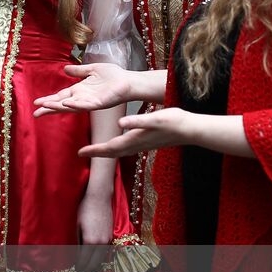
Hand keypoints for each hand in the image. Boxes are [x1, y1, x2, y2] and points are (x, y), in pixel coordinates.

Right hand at [34, 63, 134, 115]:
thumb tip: (65, 69)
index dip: (49, 100)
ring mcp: (90, 101)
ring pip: (71, 106)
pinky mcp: (99, 103)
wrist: (128, 80)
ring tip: (45, 106)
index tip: (36, 103)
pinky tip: (66, 104)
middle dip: (48, 108)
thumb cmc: (113, 75)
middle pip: (61, 104)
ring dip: (58, 107)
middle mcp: (82, 98)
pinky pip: (85, 105)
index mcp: (79, 90)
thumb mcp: (91, 70)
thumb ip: (78, 71)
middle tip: (35, 113)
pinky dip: (76, 105)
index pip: (60, 96)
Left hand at [75, 192, 113, 271]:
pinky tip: (95, 257)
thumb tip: (72, 252)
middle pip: (95, 262)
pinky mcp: (111, 235)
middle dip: (88, 269)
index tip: (75, 271)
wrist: (99, 196)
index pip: (85, 260)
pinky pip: (106, 251)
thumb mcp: (75, 225)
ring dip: (95, 264)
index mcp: (90, 241)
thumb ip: (75, 240)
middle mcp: (101, 242)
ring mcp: (108, 239)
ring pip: (102, 258)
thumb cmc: (84, 208)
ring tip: (87, 268)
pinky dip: (100, 257)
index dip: (80, 267)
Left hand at [77, 108, 192, 158]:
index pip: (109, 147)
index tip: (80, 152)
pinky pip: (127, 148)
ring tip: (95, 150)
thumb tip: (120, 123)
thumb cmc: (174, 122)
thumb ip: (137, 121)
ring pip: (120, 151)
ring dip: (106, 152)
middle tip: (81, 153)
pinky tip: (118, 144)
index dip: (94, 150)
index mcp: (135, 139)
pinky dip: (117, 148)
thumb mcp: (154, 119)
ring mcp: (143, 145)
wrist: (191, 130)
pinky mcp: (148, 143)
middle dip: (97, 153)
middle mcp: (137, 145)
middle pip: (112, 152)